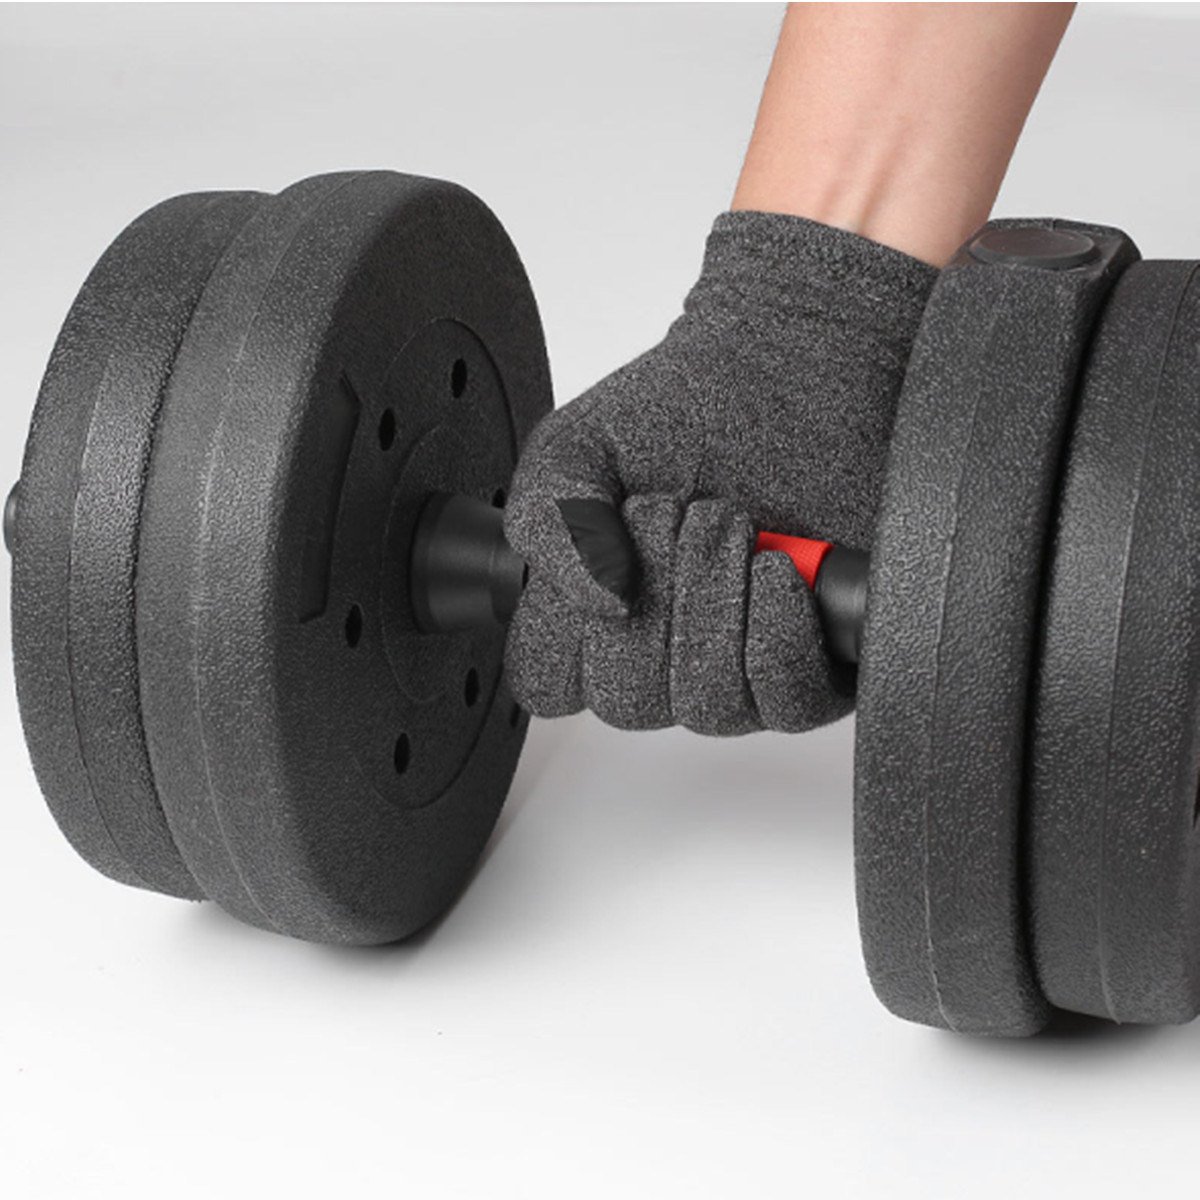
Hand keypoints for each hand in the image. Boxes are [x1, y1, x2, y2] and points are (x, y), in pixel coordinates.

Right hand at [503, 211, 935, 733]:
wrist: (790, 371)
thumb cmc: (683, 413)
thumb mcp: (575, 449)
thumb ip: (551, 522)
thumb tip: (596, 600)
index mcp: (596, 617)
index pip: (551, 683)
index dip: (570, 626)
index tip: (605, 544)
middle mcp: (665, 656)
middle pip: (627, 702)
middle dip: (655, 593)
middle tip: (681, 513)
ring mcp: (738, 670)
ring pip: (706, 705)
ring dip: (714, 602)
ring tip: (731, 524)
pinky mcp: (813, 665)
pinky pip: (786, 702)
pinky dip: (776, 633)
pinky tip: (778, 569)